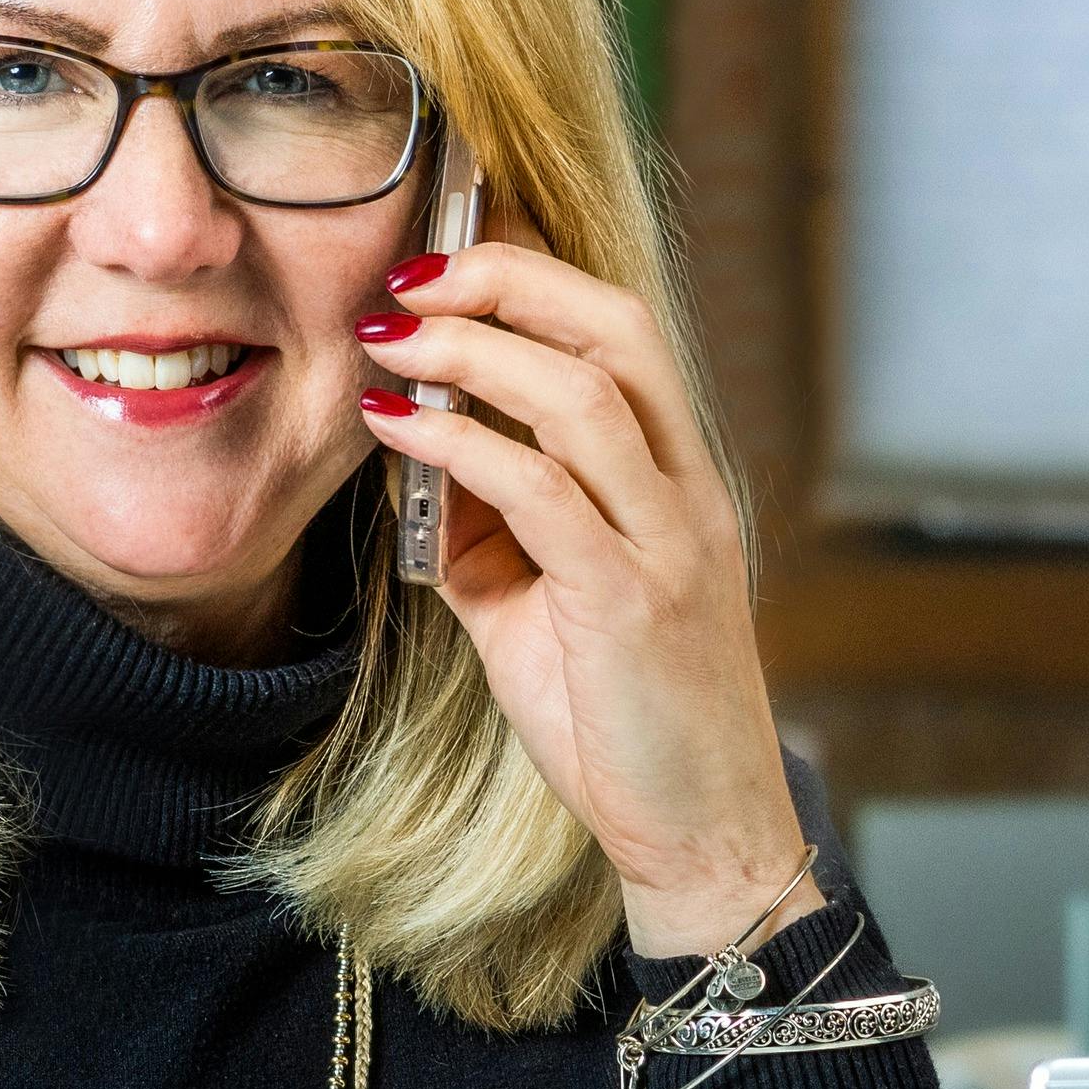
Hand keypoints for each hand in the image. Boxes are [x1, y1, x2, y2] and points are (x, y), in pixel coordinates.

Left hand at [355, 242, 802, 955]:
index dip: (534, 273)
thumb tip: (412, 459)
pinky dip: (462, 446)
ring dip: (472, 351)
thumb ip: (487, 530)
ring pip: (584, 396)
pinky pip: (544, 493)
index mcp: (675, 480)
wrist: (699, 833)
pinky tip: (398, 430)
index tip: (442, 256)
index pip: (620, 332)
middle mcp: (684, 494)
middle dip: (509, 278)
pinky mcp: (631, 603)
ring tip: (390, 339)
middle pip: (616, 329)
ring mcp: (666, 545)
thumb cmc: (622, 719)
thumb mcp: (538, 606)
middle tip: (411, 274)